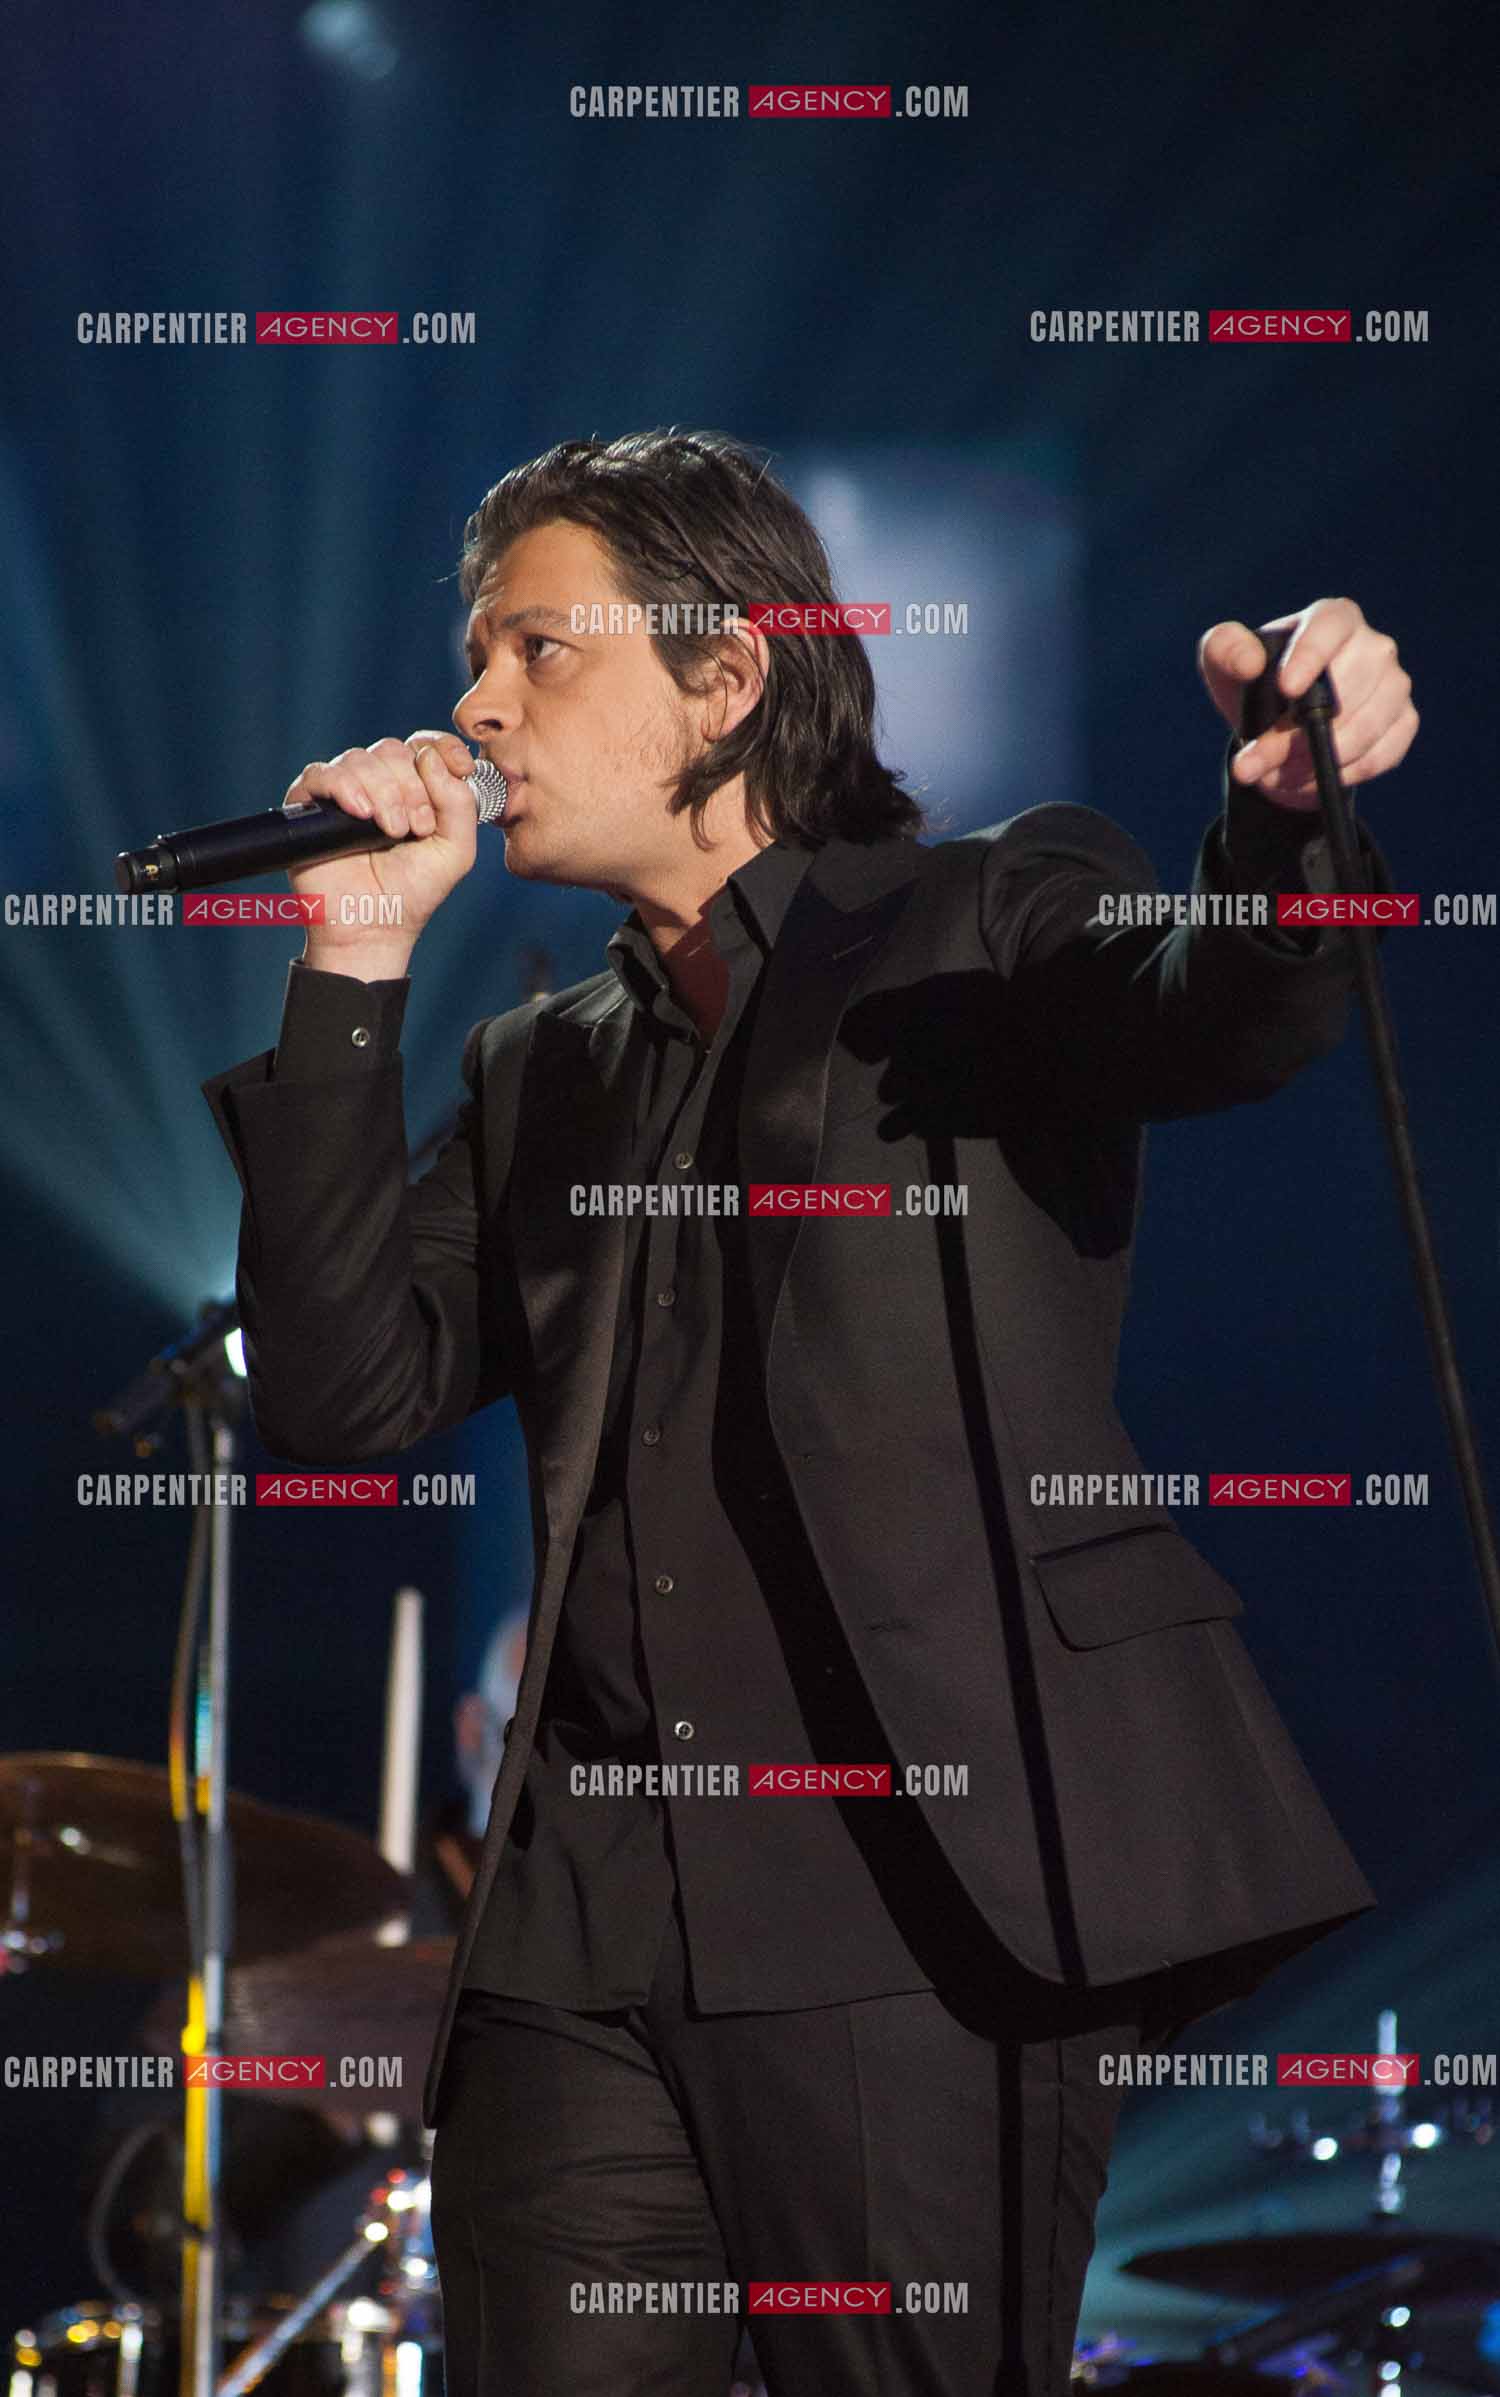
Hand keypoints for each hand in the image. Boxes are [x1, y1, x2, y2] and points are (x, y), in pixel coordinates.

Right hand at [284, 729, 482, 976]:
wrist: (374, 926)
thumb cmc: (413, 891)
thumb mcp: (456, 850)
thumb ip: (460, 803)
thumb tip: (430, 757)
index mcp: (413, 788)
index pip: (424, 745)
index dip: (443, 748)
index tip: (461, 767)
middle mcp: (377, 784)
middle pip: (392, 750)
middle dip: (411, 786)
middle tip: (416, 827)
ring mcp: (342, 793)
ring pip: (360, 759)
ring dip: (384, 792)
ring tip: (392, 832)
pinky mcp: (309, 806)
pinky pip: (321, 773)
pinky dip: (344, 786)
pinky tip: (362, 813)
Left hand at [1197, 598, 1418, 810]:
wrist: (1282, 722)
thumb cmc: (1254, 682)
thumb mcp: (1223, 663)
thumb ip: (1224, 650)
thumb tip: (1248, 663)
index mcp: (1333, 618)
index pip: (1330, 629)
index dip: (1311, 657)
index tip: (1287, 688)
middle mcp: (1374, 647)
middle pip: (1347, 690)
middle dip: (1297, 735)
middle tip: (1255, 762)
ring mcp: (1395, 684)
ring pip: (1364, 730)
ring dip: (1315, 762)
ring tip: (1275, 775)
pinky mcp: (1404, 721)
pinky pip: (1379, 756)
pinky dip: (1341, 775)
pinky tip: (1311, 779)